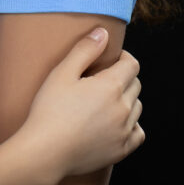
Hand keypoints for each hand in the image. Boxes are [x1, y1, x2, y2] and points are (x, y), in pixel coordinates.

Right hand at [23, 27, 143, 178]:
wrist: (45, 152)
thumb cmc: (49, 111)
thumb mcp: (62, 74)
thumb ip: (84, 50)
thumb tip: (103, 32)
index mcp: (111, 86)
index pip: (132, 64)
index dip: (123, 58)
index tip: (111, 59)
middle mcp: (123, 108)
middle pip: (136, 84)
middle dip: (124, 77)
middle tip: (102, 80)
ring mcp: (124, 130)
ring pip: (138, 107)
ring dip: (127, 100)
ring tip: (105, 101)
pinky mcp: (121, 150)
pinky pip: (138, 132)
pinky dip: (131, 125)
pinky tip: (115, 123)